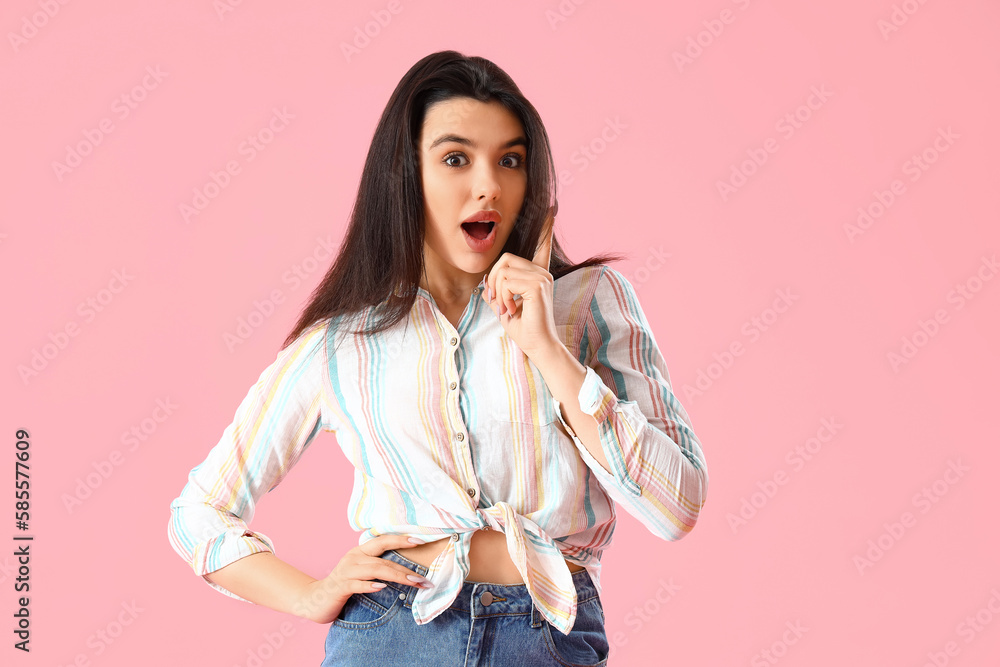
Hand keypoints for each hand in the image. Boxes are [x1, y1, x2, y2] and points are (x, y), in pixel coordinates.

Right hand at [293, 534, 432, 623]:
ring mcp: (347, 571)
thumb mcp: (361, 572)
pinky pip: (357, 584)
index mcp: (360, 552)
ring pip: (375, 570)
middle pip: (383, 558)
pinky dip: (370, 585)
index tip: (421, 541)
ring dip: (397, 576)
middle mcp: (354, 558)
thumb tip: (407, 569)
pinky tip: (382, 587)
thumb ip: (378, 567)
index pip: (383, 540)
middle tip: (424, 578)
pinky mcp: (341, 587)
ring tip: (414, 583)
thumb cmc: (344, 586)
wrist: (315, 599)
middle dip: (405, 567)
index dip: (401, 539)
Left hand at [481, 202, 559, 358]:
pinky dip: (501, 297)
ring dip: (497, 292)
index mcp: (537, 275)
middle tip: (497, 302)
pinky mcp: (538, 286)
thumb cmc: (525, 329)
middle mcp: (542, 273)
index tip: (553, 209)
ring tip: (505, 309)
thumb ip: (495, 292)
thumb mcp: (504, 308)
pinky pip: (506, 281)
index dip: (545, 229)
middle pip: (505, 259)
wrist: (539, 346)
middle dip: (493, 280)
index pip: (542, 247)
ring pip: (503, 270)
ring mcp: (542, 278)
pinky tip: (511, 310)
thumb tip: (485, 283)